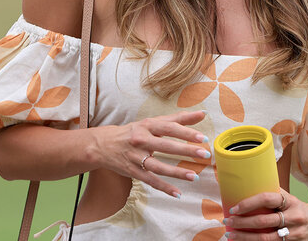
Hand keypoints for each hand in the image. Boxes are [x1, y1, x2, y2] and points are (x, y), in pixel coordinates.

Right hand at [89, 110, 208, 197]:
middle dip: (186, 150)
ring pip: (158, 166)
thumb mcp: (152, 122)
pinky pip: (150, 181)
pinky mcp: (133, 172)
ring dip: (177, 172)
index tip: (202, 137)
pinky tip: (178, 193)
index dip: (186, 132)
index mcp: (148, 125)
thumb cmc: (134, 132)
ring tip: (194, 176)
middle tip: (204, 154)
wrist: (103, 145)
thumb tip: (202, 114)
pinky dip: (164, 187)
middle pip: (166, 146)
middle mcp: (141, 140)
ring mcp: (136, 157)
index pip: (169, 128)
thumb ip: (178, 119)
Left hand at [224, 189, 307, 239]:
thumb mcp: (291, 199)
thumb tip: (250, 186)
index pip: (267, 199)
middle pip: (263, 222)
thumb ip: (275, 195)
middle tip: (228, 221)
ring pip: (265, 239)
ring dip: (245, 238)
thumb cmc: (302, 210)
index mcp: (291, 202)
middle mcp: (293, 218)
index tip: (234, 207)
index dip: (249, 203)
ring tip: (231, 235)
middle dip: (242, 222)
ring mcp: (294, 235)